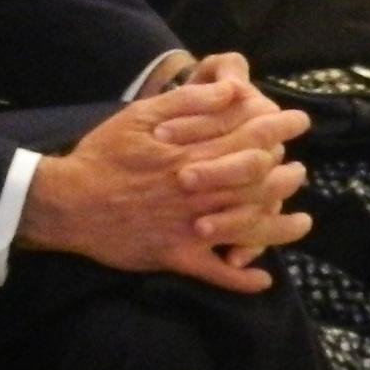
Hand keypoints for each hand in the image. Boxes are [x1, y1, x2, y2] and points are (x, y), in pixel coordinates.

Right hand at [21, 66, 312, 290]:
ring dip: (281, 225)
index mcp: (192, 152)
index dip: (280, 127)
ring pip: (249, 227)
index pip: (250, 136)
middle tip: (299, 170)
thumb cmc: (104, 154)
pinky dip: (242, 278)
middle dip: (287, 174)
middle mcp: (198, 189)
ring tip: (301, 220)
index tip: (299, 121)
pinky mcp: (176, 256)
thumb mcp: (141, 114)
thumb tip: (233, 90)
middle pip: (259, 182)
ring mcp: (190, 226)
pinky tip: (263, 279)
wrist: (68, 202)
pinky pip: (216, 273)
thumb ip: (189, 101)